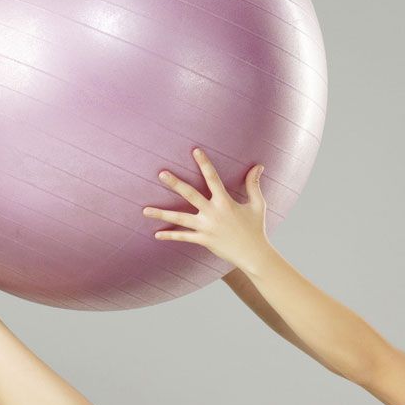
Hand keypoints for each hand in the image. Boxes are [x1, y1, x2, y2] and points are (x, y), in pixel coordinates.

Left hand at [143, 147, 271, 272]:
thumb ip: (253, 184)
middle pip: (190, 195)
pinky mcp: (203, 240)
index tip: (195, 151)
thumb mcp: (257, 204)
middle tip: (161, 173)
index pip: (213, 178)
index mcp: (225, 202)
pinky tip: (157, 234)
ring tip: (145, 210)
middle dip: (175, 184)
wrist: (253, 254)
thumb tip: (259, 165)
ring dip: (162, 214)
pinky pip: (183, 237)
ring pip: (180, 218)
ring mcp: (206, 227)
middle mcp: (213, 213)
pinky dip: (170, 236)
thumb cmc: (256, 228)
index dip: (204, 163)